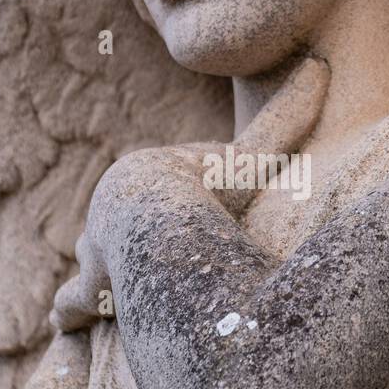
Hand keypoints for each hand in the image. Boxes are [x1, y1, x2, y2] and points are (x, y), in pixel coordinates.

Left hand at [49, 55, 329, 330]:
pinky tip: (65, 323)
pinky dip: (72, 311)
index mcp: (156, 179)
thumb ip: (287, 120)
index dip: (184, 197)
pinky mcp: (90, 291)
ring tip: (117, 293)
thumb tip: (323, 66)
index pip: (169, 187)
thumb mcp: (251, 159)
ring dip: (107, 272)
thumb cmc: (204, 188)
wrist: (151, 217)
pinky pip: (75, 303)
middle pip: (134, 218)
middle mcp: (124, 213)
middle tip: (153, 256)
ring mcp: (101, 253)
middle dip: (138, 231)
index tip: (187, 207)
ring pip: (98, 258)